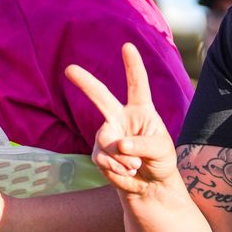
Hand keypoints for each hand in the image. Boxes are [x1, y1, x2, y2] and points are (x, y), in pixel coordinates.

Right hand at [64, 43, 178, 194]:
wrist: (150, 184)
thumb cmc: (160, 160)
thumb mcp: (161, 150)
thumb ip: (143, 144)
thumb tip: (120, 143)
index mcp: (142, 110)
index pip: (137, 85)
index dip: (133, 66)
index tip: (127, 47)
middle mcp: (121, 117)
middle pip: (102, 97)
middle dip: (85, 83)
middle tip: (69, 69)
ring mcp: (107, 133)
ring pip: (106, 141)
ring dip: (123, 158)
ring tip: (136, 165)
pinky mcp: (99, 153)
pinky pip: (102, 158)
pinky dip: (117, 168)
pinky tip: (127, 171)